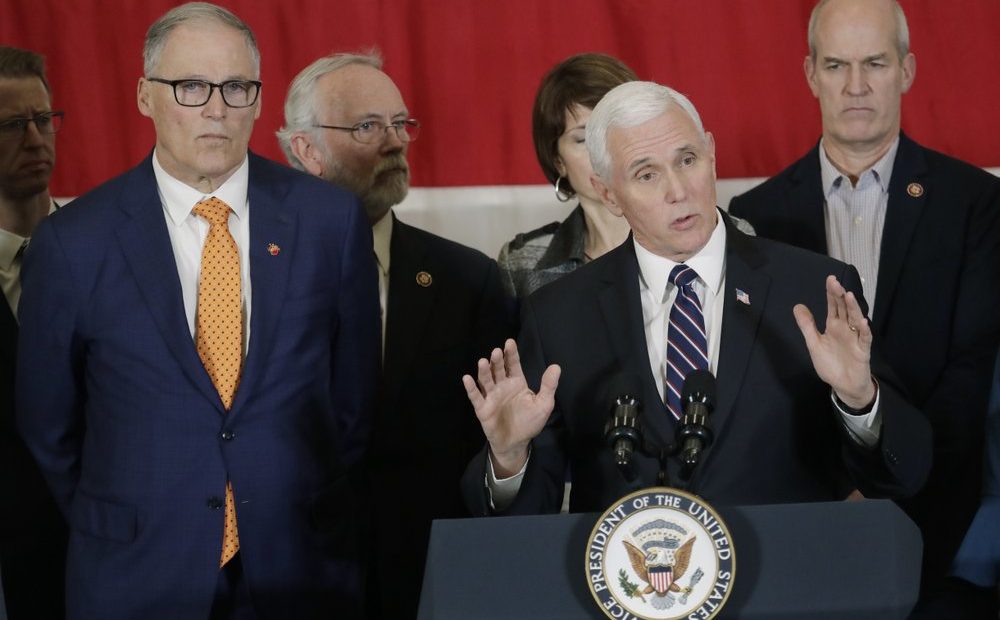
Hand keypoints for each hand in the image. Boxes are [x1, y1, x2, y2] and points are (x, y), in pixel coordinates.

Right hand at [462, 339, 560, 476]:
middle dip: (497, 360)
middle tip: (497, 351)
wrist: (516, 442)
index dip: (511, 354)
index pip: (513, 364)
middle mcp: (502, 386)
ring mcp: (491, 396)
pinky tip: (467, 378)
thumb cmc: (530, 422)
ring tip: (483, 361)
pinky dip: (471, 388)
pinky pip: (476, 397)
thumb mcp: (544, 404)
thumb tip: (556, 366)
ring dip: (484, 371)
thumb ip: (548, 386)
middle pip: (498, 370)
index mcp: (517, 382)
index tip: (509, 342)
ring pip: (486, 380)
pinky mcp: (483, 408)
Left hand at [793, 275, 875, 408]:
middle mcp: (846, 329)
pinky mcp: (863, 351)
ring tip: (849, 296)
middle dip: (840, 296)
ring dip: (853, 308)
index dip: (831, 293)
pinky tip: (863, 322)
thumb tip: (797, 306)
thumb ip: (807, 326)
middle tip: (836, 282)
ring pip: (856, 320)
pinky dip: (865, 331)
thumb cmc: (830, 364)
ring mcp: (855, 339)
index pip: (833, 306)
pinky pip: (865, 339)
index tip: (830, 279)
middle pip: (844, 309)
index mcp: (834, 326)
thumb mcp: (814, 344)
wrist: (843, 385)